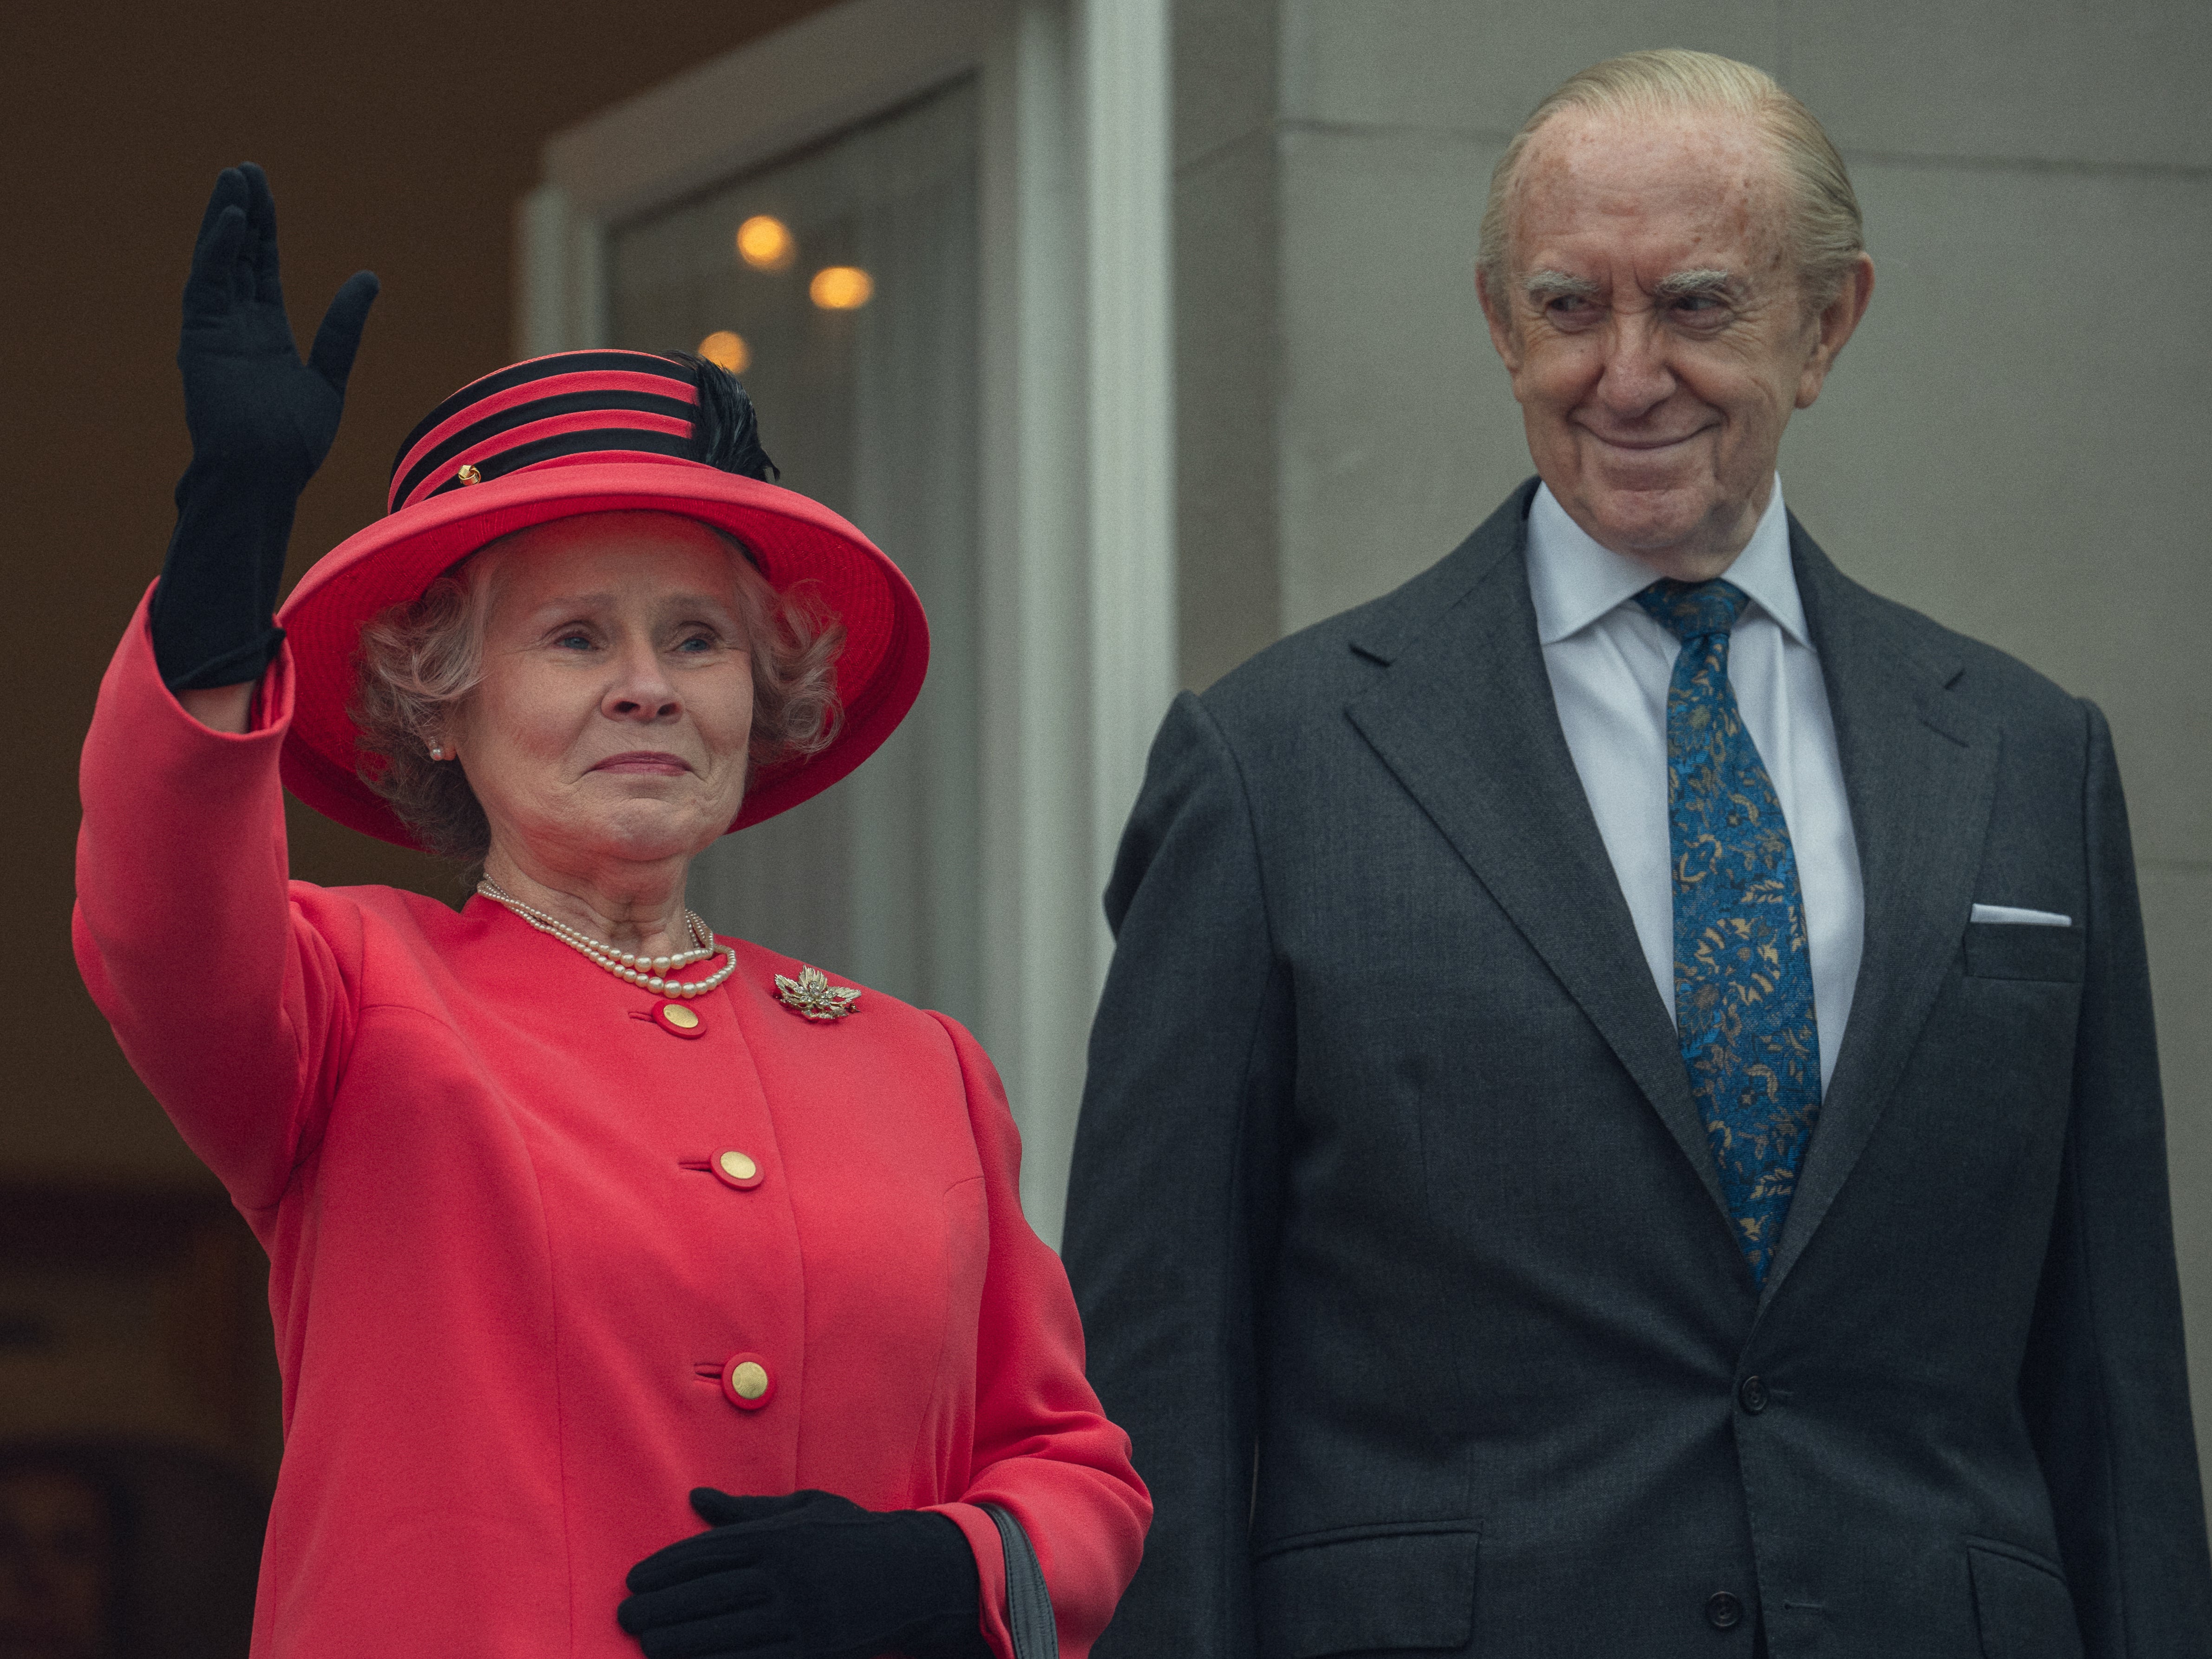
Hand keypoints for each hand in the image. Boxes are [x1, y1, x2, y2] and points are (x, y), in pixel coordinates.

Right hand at [179, 162, 377, 485]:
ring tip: (235, 178)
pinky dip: (217, 250)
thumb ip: (344, 326)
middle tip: (247, 170)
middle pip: (238, 257)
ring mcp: (215, 331)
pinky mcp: (199, 338)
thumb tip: (368, 277)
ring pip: (218, 261)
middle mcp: (236, 327)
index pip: (262, 270)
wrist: (264, 477)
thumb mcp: (329, 375)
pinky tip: (232, 218)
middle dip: (244, 214)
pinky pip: (206, 284)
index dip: (264, 232)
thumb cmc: (293, 442)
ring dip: (225, 219)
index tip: (265, 194)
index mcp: (265, 336)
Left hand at [618, 1489, 989, 1658]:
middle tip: (624, 1615)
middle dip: (662, 1606)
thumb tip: (695, 1499)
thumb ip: (749, 1511)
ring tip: (645, 1643)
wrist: (920, 1575)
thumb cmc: (856, 1535)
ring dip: (679, 1640)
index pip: (711, 1551)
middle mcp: (790, 1575)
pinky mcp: (815, 1649)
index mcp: (784, 1535)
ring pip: (726, 1632)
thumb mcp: (807, 1510)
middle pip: (711, 1594)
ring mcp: (803, 1616)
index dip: (667, 1566)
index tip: (633, 1579)